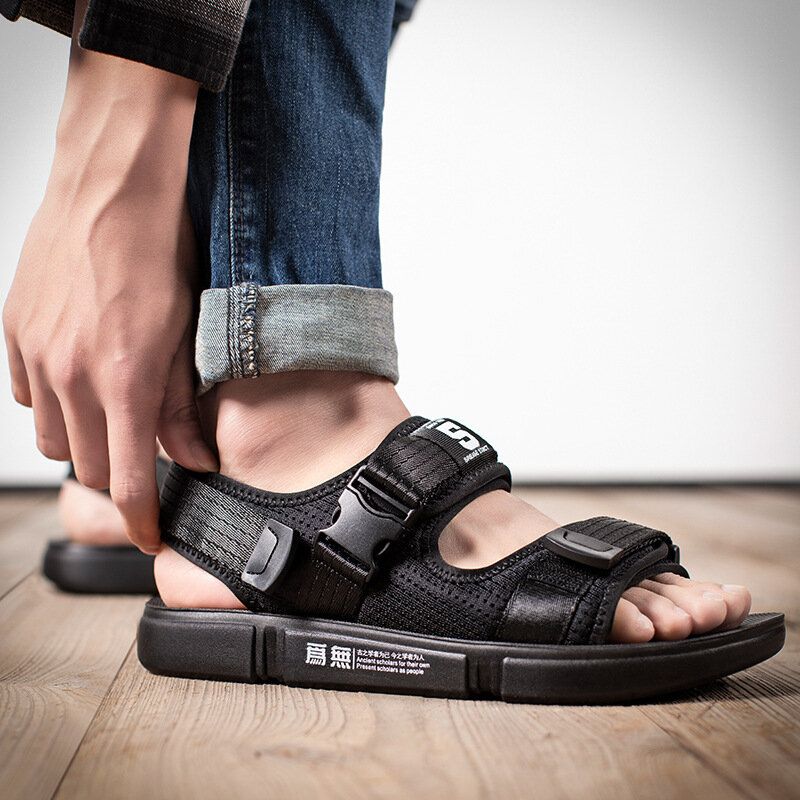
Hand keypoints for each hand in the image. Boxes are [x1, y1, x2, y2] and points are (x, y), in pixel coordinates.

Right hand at [2, 29, 216, 551]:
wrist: (112, 188)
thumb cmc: (158, 249)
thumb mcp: (187, 334)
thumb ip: (183, 404)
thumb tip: (195, 456)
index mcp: (124, 380)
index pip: (129, 479)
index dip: (140, 519)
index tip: (149, 536)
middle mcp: (72, 374)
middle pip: (91, 465)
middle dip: (120, 475)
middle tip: (142, 460)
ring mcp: (36, 354)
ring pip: (54, 438)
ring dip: (86, 441)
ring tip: (113, 417)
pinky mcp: (14, 333)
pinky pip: (25, 396)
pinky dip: (53, 404)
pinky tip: (78, 383)